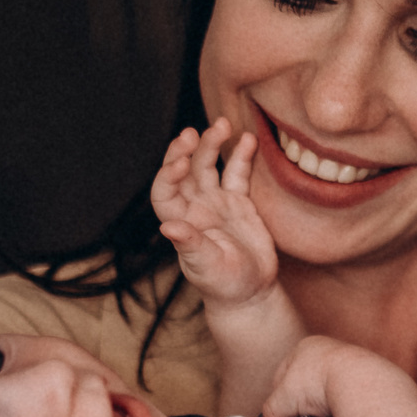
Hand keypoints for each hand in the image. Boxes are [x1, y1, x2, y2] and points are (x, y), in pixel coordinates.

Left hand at [152, 119, 279, 307]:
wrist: (251, 292)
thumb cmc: (224, 285)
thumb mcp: (207, 268)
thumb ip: (191, 246)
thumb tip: (169, 228)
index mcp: (180, 221)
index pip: (165, 191)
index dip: (168, 174)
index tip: (182, 163)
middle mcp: (195, 207)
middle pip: (185, 171)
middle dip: (187, 150)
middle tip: (193, 133)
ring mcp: (216, 202)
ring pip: (209, 166)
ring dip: (213, 144)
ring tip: (223, 124)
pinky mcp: (238, 202)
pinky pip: (237, 173)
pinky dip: (241, 156)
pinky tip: (248, 139)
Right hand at [258, 334, 368, 416]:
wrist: (363, 386)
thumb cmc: (318, 386)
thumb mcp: (282, 401)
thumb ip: (272, 411)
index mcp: (306, 346)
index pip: (283, 376)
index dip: (279, 399)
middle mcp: (331, 350)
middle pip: (308, 384)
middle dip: (304, 404)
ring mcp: (353, 363)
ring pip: (331, 393)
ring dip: (326, 409)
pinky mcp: (371, 380)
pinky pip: (350, 399)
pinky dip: (344, 410)